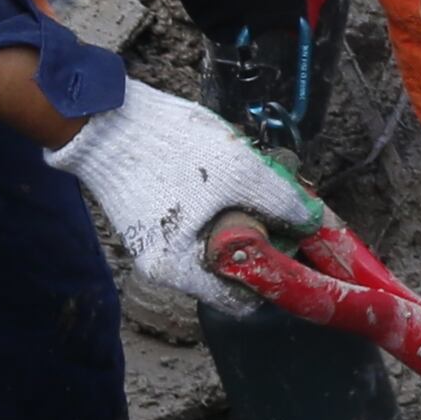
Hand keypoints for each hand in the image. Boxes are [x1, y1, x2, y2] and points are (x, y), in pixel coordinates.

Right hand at [44, 79, 320, 315]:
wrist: (105, 118)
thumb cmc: (167, 146)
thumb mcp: (240, 170)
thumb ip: (281, 202)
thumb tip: (315, 222)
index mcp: (178, 270)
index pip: (241, 302)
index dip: (275, 277)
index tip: (296, 249)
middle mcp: (161, 268)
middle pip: (229, 272)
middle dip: (260, 243)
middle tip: (280, 211)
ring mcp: (152, 244)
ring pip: (214, 246)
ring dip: (239, 223)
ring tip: (251, 185)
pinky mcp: (147, 220)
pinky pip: (195, 227)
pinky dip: (216, 210)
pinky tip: (225, 177)